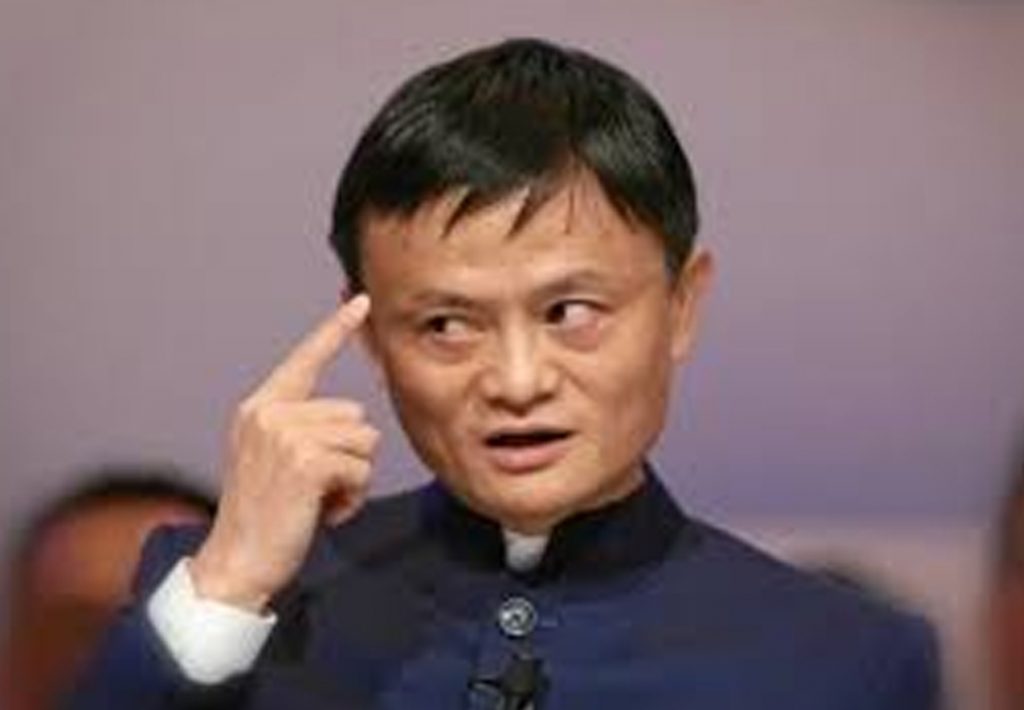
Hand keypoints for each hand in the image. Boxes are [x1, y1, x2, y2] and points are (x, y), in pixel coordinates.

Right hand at [191, 294, 377, 611]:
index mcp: (260, 408)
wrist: (235, 563)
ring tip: (317, 501)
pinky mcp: (305, 462)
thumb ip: (303, 431)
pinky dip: (352, 497)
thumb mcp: (274, 461)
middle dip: (349, 457)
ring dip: (353, 479)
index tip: (360, 301)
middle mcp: (269, 413)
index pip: (305, 360)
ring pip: (364, 442)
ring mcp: (285, 435)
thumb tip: (355, 422)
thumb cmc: (264, 518)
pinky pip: (361, 470)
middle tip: (315, 490)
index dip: (335, 330)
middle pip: (354, 416)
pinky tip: (322, 514)